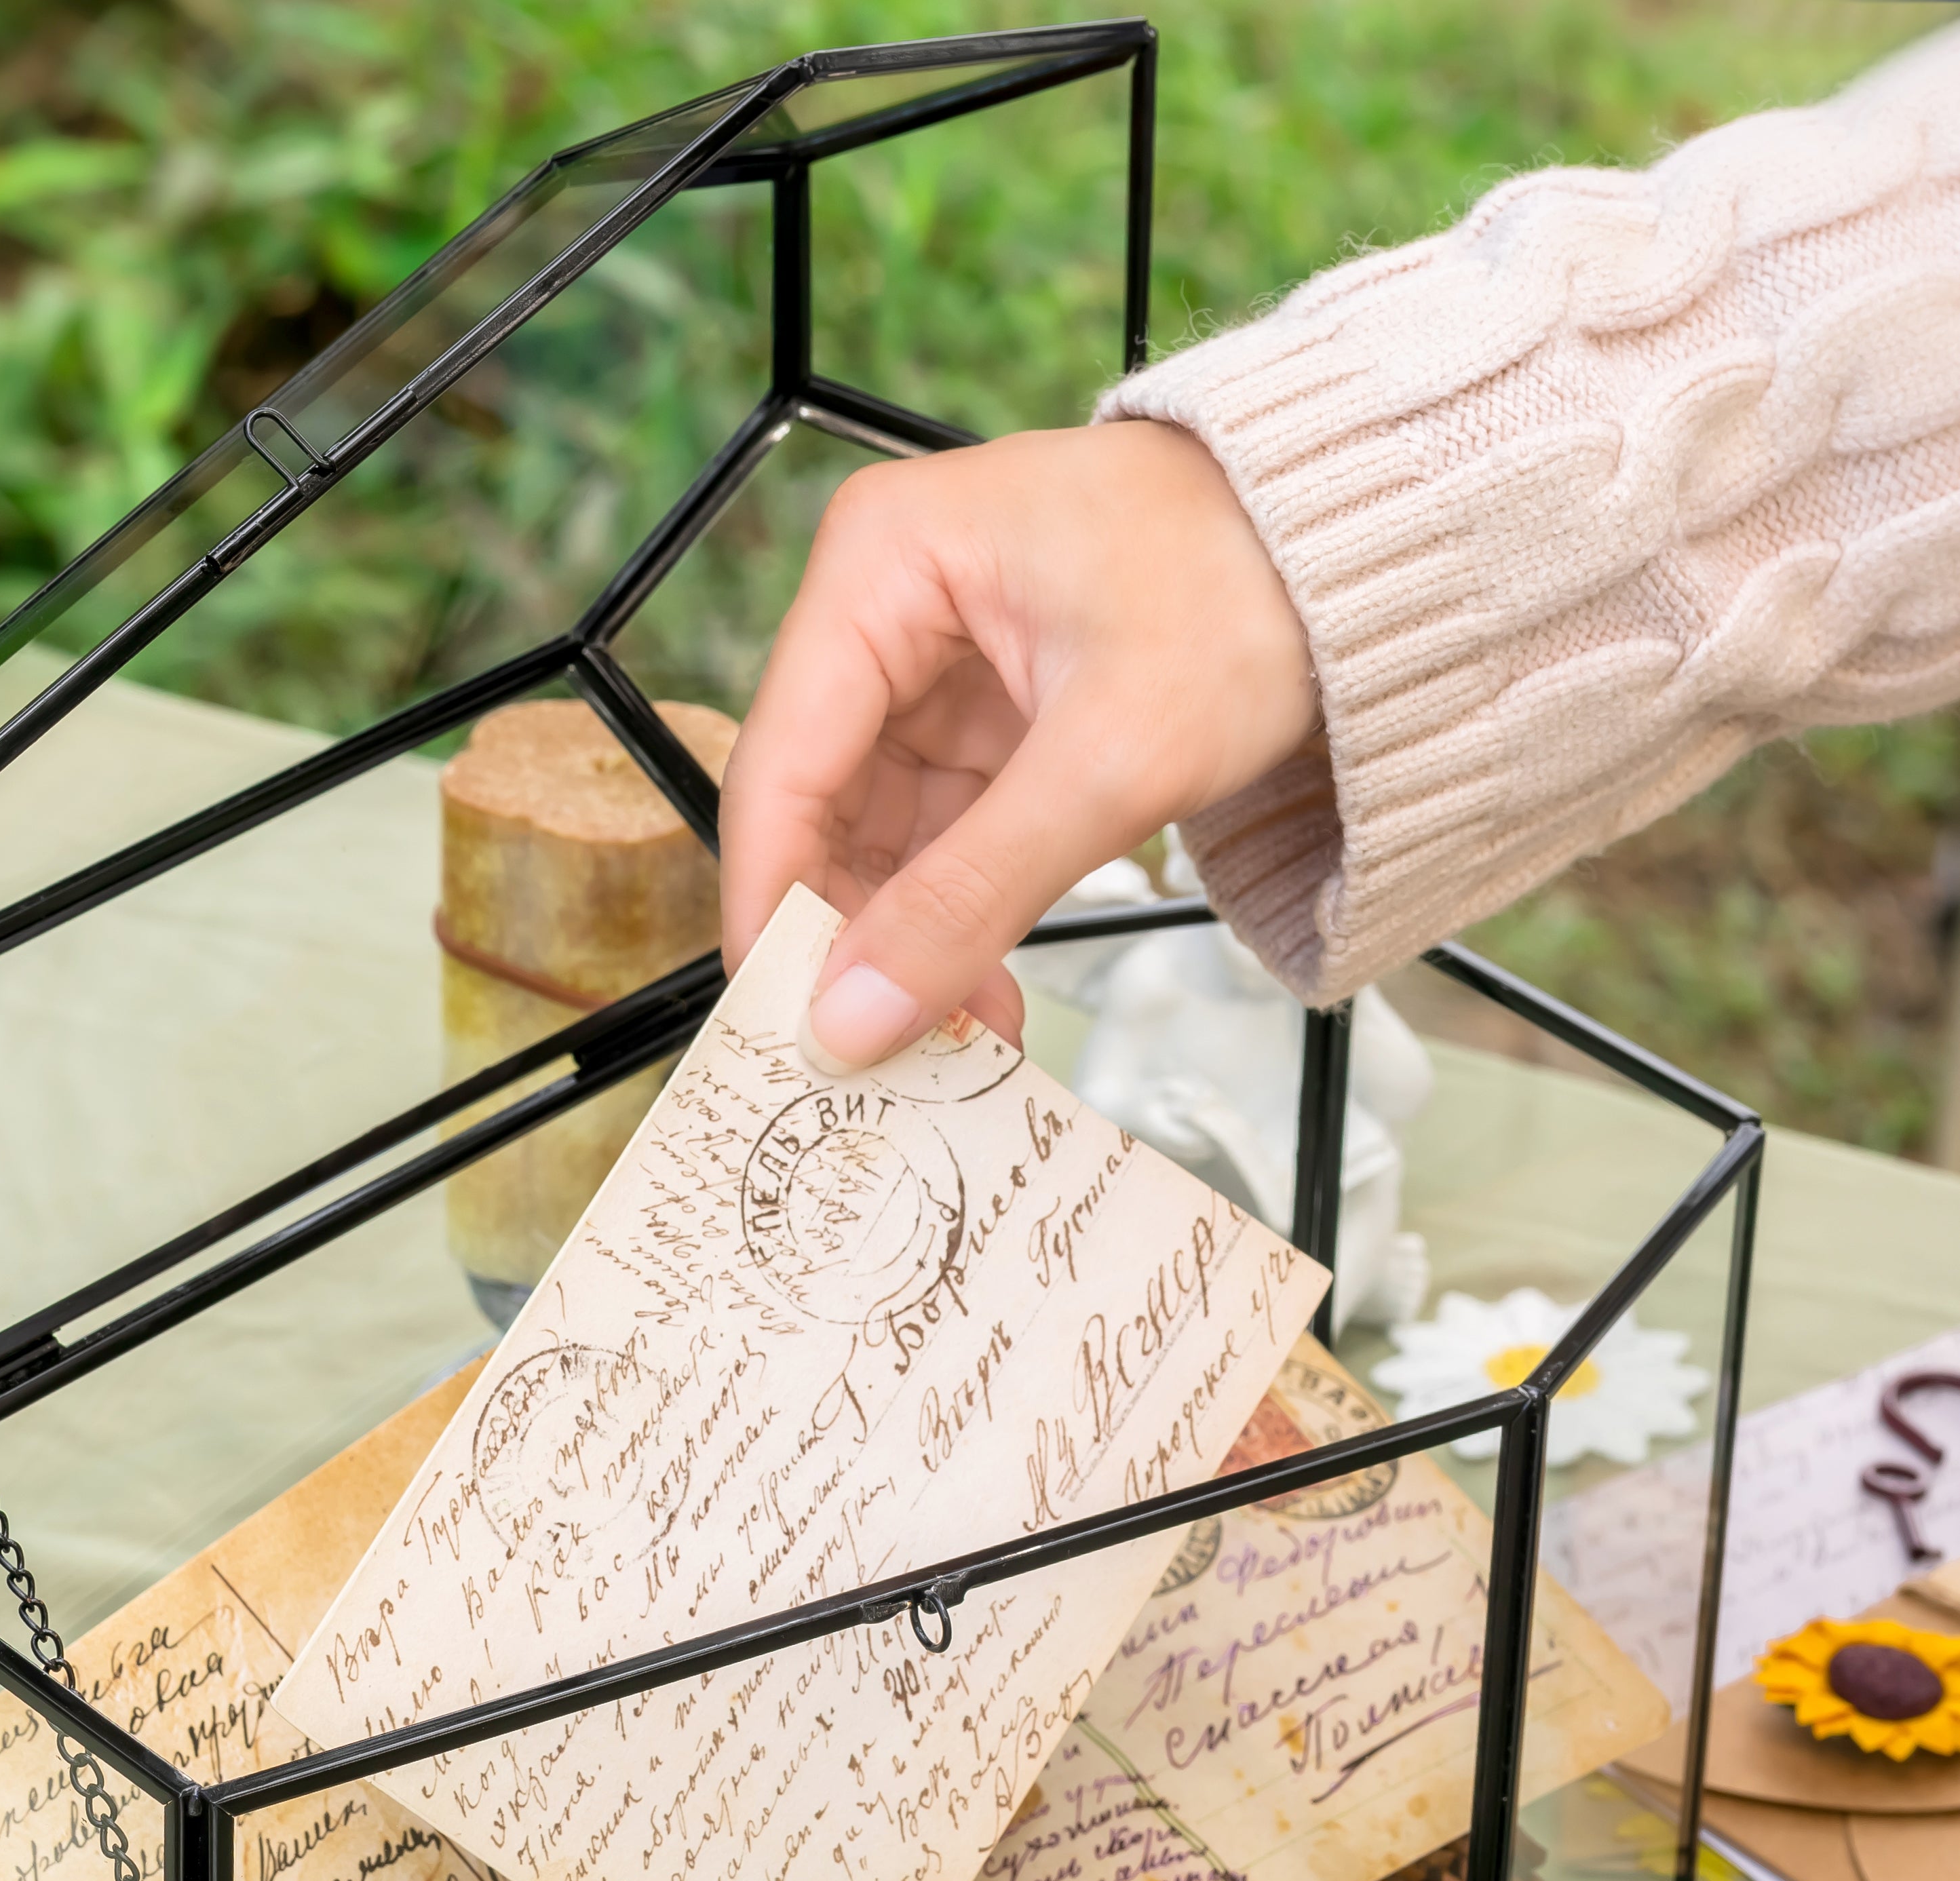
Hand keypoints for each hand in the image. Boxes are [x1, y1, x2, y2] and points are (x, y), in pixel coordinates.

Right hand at [717, 420, 1316, 1066]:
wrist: (1377, 557)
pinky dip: (957, 916)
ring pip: (877, 835)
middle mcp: (886, 604)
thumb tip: (852, 1018)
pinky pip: (941, 835)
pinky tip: (982, 990)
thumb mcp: (1110, 761)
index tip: (778, 1026)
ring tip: (953, 1039)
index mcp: (881, 563)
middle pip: (820, 806)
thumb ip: (970, 896)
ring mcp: (935, 663)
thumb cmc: (1256, 592)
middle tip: (875, 1056)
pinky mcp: (988, 715)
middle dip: (849, 937)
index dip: (772, 905)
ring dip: (908, 942)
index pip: (782, 764)